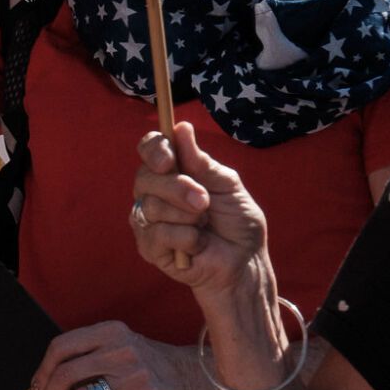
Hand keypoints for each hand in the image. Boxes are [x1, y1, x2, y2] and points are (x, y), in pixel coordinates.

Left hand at [29, 320, 204, 389]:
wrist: (191, 378)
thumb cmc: (145, 365)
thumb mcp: (118, 346)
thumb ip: (87, 356)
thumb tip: (44, 384)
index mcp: (109, 332)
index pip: (61, 347)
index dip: (42, 371)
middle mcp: (122, 350)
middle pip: (67, 374)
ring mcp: (137, 375)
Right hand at [131, 122, 268, 296]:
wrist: (244, 261)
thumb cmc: (238, 223)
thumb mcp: (228, 186)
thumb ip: (203, 162)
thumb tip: (182, 128)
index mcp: (173, 173)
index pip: (149, 149)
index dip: (154, 149)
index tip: (169, 159)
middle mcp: (155, 192)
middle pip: (145, 177)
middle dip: (177, 188)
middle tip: (204, 202)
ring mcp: (148, 219)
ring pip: (151, 206)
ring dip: (186, 216)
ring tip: (204, 225)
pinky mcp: (148, 246)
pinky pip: (157, 233)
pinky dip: (185, 238)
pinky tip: (196, 245)